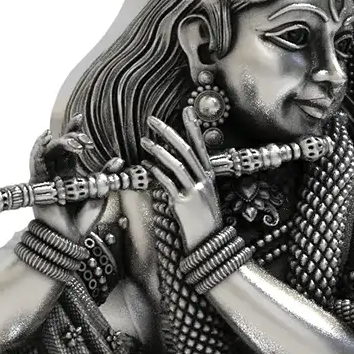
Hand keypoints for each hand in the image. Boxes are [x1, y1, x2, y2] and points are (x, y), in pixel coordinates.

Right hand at [28, 125, 122, 239]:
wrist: (70, 239)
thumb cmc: (83, 220)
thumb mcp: (100, 194)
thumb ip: (107, 176)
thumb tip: (119, 159)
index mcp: (70, 174)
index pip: (70, 148)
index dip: (74, 132)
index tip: (80, 118)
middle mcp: (56, 173)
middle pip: (59, 146)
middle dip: (70, 137)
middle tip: (84, 140)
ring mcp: (46, 178)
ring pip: (48, 151)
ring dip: (60, 142)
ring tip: (74, 142)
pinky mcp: (38, 185)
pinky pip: (36, 162)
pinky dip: (39, 148)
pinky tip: (45, 138)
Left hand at [141, 106, 223, 251]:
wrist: (208, 243)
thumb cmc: (203, 220)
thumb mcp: (203, 195)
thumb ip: (192, 179)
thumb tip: (174, 163)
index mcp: (209, 176)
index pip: (200, 146)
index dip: (192, 128)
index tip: (185, 111)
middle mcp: (204, 180)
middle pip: (186, 150)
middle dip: (169, 132)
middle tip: (153, 120)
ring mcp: (194, 191)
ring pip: (177, 164)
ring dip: (159, 150)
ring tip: (144, 141)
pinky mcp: (184, 203)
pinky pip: (169, 183)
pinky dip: (157, 172)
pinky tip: (146, 165)